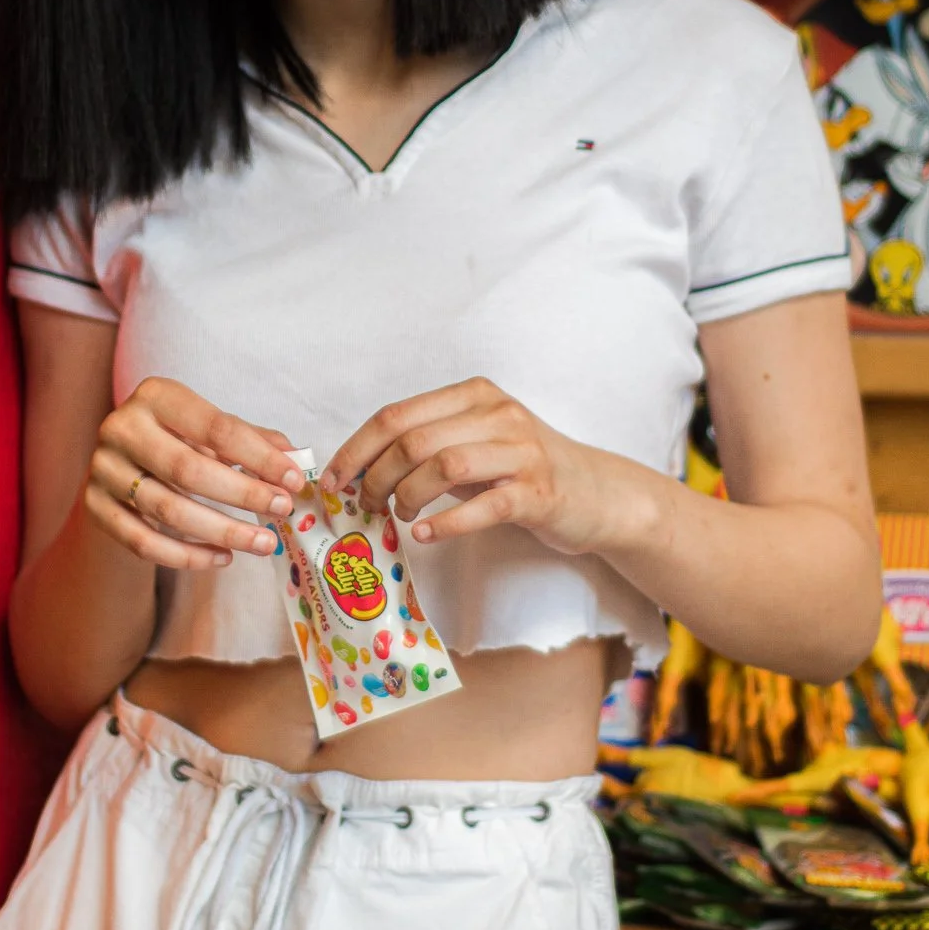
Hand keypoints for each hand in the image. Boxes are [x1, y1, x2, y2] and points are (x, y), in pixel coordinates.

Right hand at [87, 376, 302, 571]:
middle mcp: (121, 427)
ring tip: (263, 543)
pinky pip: (144, 542)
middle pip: (188, 470)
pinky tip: (223, 558)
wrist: (119, 467)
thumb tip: (294, 459)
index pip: (215, 427)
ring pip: (167, 511)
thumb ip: (250, 441)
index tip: (294, 480)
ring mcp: (102, 469)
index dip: (259, 456)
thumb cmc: (177, 443)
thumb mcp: (210, 432)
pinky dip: (188, 556)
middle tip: (282, 510)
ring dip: (223, 531)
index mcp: (155, 395)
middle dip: (243, 494)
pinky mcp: (94, 507)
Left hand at [322, 377, 623, 555]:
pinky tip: (425, 535)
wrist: (596, 493)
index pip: (397, 415)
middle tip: (366, 505)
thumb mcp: (475, 443)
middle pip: (414, 441)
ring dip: (407, 497)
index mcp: (473, 395)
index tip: (332, 478)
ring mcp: (521, 452)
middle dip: (376, 477)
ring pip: (443, 466)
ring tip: (399, 516)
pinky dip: (446, 523)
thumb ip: (428, 446)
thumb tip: (361, 470)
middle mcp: (497, 414)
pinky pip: (483, 505)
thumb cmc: (522, 470)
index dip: (356, 448)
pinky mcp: (538, 492)